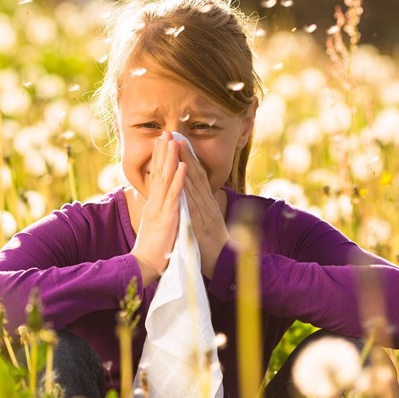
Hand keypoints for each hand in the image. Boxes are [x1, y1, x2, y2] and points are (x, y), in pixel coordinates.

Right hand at [131, 132, 186, 286]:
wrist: (145, 265)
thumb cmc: (152, 249)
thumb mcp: (155, 226)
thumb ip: (157, 212)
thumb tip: (159, 203)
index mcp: (153, 204)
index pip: (156, 176)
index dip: (159, 158)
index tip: (162, 142)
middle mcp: (154, 202)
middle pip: (158, 172)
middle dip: (162, 151)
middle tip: (165, 132)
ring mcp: (160, 208)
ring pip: (166, 178)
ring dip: (170, 159)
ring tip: (173, 141)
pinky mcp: (167, 216)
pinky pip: (175, 195)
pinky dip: (179, 179)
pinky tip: (183, 165)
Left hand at [178, 141, 228, 277]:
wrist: (224, 263)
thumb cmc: (212, 245)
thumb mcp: (206, 222)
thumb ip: (200, 208)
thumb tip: (194, 198)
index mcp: (205, 202)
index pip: (195, 176)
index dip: (187, 158)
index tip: (178, 141)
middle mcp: (206, 202)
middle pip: (194, 173)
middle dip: (184, 153)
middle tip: (175, 133)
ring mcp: (204, 210)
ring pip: (194, 182)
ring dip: (185, 163)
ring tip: (176, 145)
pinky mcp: (201, 221)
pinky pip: (193, 202)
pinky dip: (188, 187)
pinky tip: (182, 174)